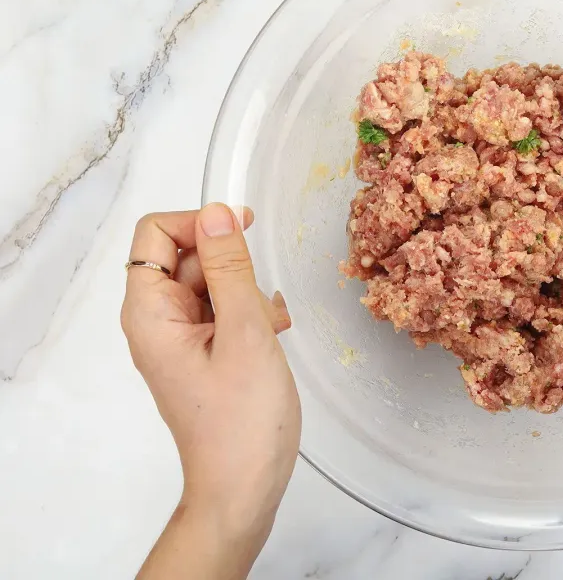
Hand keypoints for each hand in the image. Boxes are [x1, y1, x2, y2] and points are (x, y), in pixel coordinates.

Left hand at [120, 204, 299, 578]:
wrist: (243, 487)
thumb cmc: (243, 418)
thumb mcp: (244, 332)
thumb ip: (230, 268)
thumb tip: (217, 213)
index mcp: (151, 312)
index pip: (157, 233)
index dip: (200, 223)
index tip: (243, 233)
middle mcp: (157, 321)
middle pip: (186, 256)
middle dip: (230, 265)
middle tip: (260, 300)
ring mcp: (179, 340)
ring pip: (210, 284)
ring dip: (246, 292)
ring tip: (271, 325)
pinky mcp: (202, 355)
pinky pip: (221, 312)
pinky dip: (249, 313)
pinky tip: (274, 334)